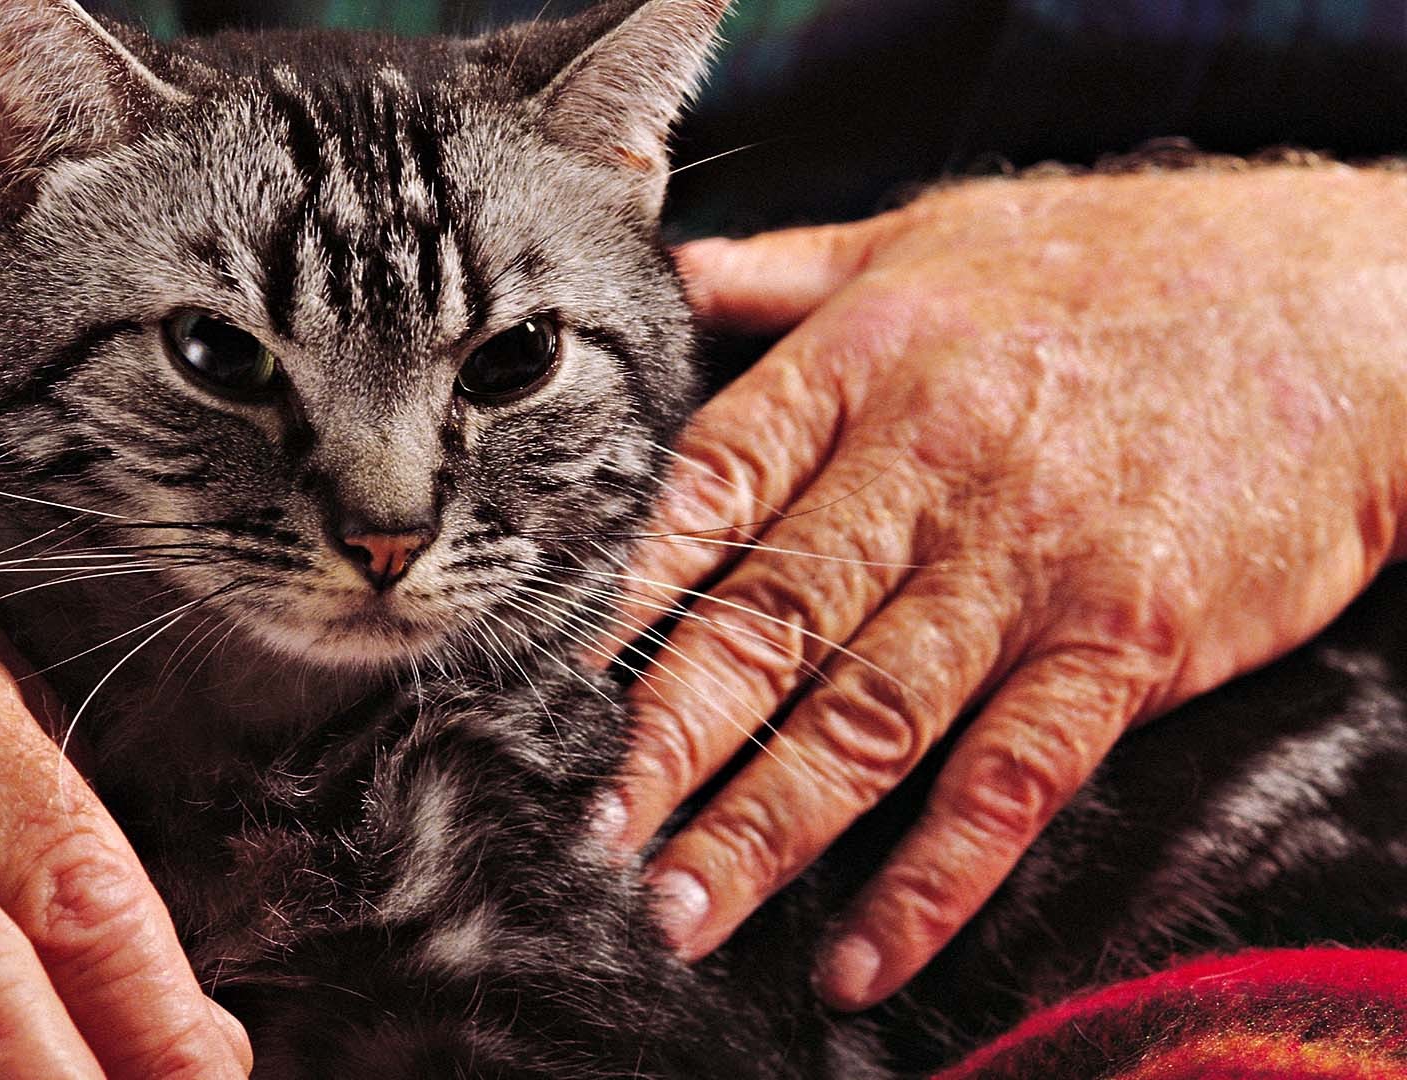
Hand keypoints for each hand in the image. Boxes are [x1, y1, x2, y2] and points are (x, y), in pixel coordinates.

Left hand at [599, 165, 1406, 1007]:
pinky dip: (935, 879)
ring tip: (684, 913)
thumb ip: (789, 272)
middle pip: (765, 624)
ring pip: (866, 717)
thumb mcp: (935, 232)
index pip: (705, 492)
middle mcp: (928, 468)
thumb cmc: (1129, 264)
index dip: (618, 595)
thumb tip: (671, 277)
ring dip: (765, 829)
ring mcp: (1025, 563)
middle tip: (594, 837)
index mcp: (863, 367)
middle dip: (666, 743)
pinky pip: (1011, 779)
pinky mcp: (1123, 641)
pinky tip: (867, 954)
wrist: (1350, 304)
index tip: (549, 682)